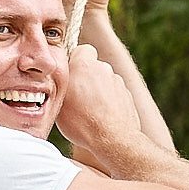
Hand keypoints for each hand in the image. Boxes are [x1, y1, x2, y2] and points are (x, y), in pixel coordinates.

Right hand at [55, 41, 151, 173]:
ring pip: (105, 81)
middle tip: (77, 96)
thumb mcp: (60, 101)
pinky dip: (110, 102)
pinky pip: (115, 95)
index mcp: (85, 65)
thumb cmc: (82, 122)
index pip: (82, 51)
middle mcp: (105, 69)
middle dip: (87, 78)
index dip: (76, 62)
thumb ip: (63, 83)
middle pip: (94, 67)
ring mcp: (119, 82)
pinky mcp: (128, 96)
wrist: (113, 139)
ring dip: (99, 91)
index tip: (71, 76)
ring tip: (90, 111)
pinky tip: (102, 118)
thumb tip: (64, 79)